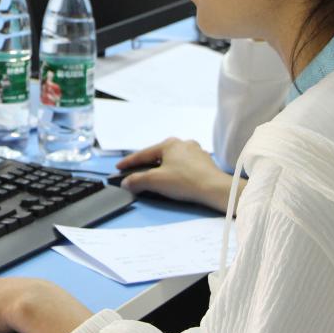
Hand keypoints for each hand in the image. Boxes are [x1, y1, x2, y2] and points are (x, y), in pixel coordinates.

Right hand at [116, 137, 240, 211]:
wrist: (214, 189)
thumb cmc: (185, 181)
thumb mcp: (155, 181)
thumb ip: (137, 181)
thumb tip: (126, 183)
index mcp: (169, 144)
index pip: (144, 154)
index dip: (129, 162)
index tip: (118, 167)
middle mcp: (183, 143)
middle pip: (159, 155)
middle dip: (147, 164)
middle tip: (136, 172)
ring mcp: (196, 152)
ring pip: (173, 159)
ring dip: (163, 167)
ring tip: (157, 177)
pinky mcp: (205, 163)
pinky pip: (185, 165)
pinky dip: (177, 171)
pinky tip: (176, 179)